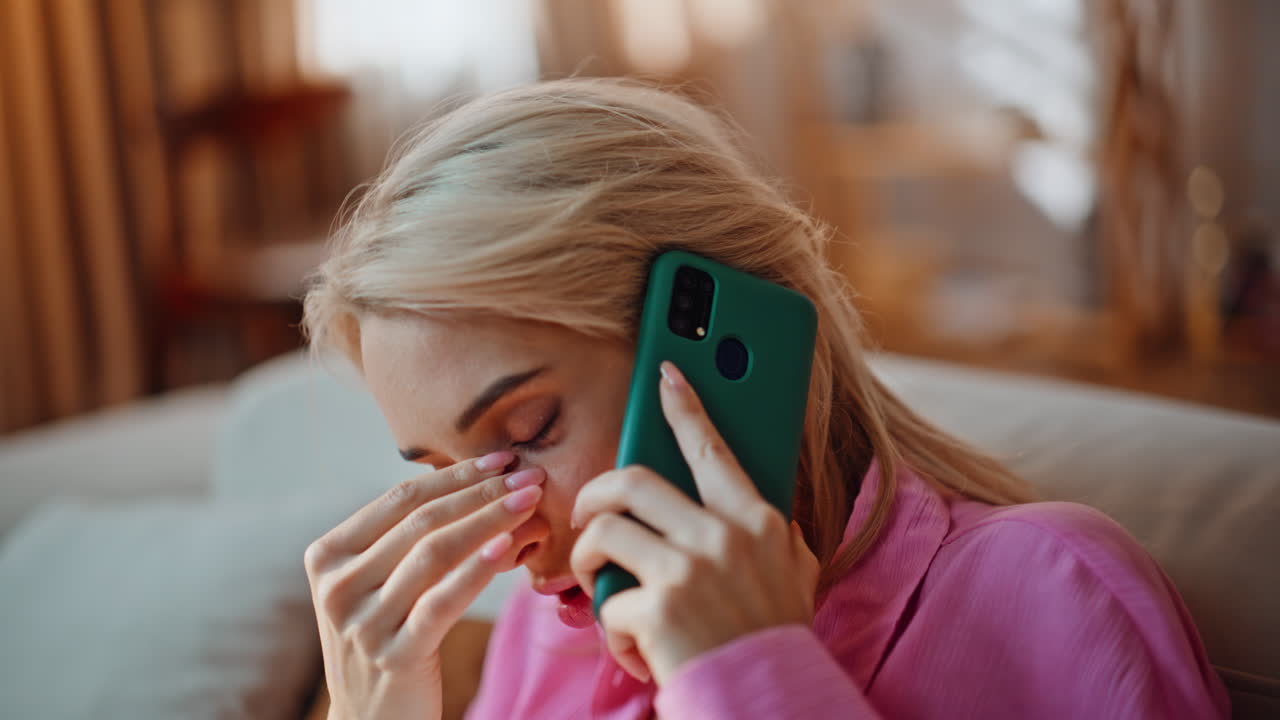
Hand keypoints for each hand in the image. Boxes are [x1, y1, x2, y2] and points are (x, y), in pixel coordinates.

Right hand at [304, 451, 544, 719]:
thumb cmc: (386, 639)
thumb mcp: (376, 584)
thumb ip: (402, 538)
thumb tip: (472, 480)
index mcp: (328, 556)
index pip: (400, 500)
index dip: (454, 475)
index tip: (502, 460)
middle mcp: (337, 587)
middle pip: (420, 523)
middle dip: (482, 494)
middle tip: (530, 478)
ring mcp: (362, 623)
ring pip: (434, 555)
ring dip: (489, 522)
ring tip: (530, 505)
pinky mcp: (393, 656)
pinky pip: (441, 602)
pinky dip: (476, 571)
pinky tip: (507, 548)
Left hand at [569, 360, 820, 684]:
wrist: (768, 697)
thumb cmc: (775, 637)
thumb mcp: (793, 573)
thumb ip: (775, 536)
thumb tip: (762, 510)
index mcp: (755, 520)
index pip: (712, 448)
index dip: (684, 406)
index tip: (665, 373)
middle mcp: (721, 534)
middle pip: (632, 479)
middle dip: (594, 493)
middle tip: (587, 513)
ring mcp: (688, 568)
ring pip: (604, 529)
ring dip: (586, 559)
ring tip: (596, 583)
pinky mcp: (658, 607)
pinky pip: (607, 601)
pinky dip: (612, 630)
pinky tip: (637, 650)